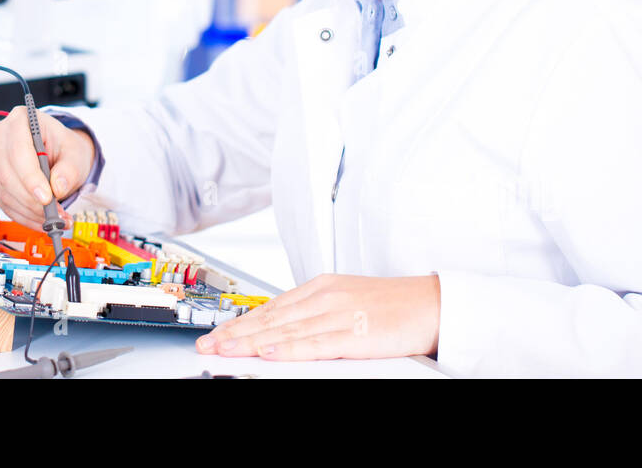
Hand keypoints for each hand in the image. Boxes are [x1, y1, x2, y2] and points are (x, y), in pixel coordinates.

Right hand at [0, 106, 95, 229]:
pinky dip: (23, 216)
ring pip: (4, 192)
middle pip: (7, 174)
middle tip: (53, 213)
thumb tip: (58, 186)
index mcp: (21, 120)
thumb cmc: (64, 147)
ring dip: (29, 211)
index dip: (30, 177)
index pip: (19, 151)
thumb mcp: (75, 152)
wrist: (59, 153)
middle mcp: (2, 138)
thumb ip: (70, 168)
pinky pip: (4, 203)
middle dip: (31, 199)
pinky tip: (40, 221)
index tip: (46, 197)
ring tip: (54, 219)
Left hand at [195, 273, 439, 360]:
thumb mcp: (347, 300)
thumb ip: (315, 313)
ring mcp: (338, 314)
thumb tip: (283, 330)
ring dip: (251, 341)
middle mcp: (325, 297)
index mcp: (322, 287)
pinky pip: (315, 344)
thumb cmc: (394, 306)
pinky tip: (267, 353)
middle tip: (208, 344)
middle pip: (271, 318)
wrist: (434, 304)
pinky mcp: (355, 333)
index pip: (272, 307)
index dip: (241, 322)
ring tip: (224, 349)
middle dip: (236, 333)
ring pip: (285, 330)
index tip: (217, 333)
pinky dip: (288, 349)